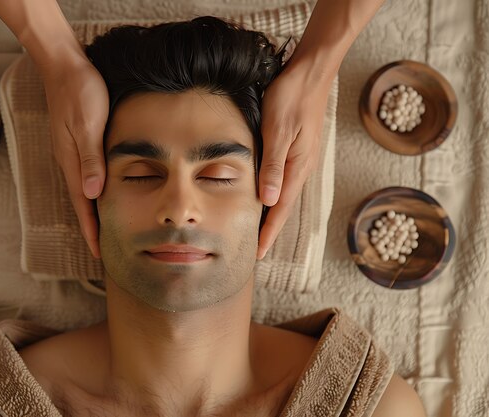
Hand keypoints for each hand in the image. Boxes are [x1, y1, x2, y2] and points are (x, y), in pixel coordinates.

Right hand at [40, 52, 108, 258]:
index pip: (82, 204)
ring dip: (92, 211)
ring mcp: (71, 152)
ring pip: (83, 190)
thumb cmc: (80, 92)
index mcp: (71, 161)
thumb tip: (91, 194)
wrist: (63, 65)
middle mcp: (69, 161)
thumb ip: (90, 159)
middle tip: (104, 250)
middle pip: (82, 203)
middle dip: (91, 228)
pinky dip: (93, 192)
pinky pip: (85, 175)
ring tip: (104, 230)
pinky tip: (101, 194)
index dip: (91, 229)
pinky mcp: (76, 143)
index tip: (99, 252)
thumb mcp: (88, 125)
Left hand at [257, 62, 333, 259]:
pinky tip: (267, 198)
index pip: (279, 209)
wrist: (311, 72)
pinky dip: (274, 195)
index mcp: (297, 167)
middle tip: (255, 252)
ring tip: (259, 232)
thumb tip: (269, 201)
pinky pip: (284, 181)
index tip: (257, 254)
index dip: (268, 233)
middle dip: (270, 231)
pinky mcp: (297, 150)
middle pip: (283, 207)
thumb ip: (273, 166)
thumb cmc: (292, 98)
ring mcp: (301, 159)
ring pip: (283, 195)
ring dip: (271, 216)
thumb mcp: (278, 131)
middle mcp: (301, 168)